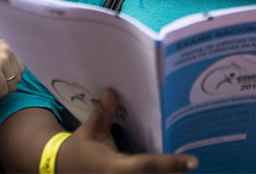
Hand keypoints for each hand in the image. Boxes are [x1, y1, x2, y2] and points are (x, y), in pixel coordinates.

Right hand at [0, 39, 23, 101]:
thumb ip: (4, 64)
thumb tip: (18, 80)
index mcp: (7, 43)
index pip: (22, 69)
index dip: (6, 80)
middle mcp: (7, 47)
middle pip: (19, 79)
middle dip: (1, 87)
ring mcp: (1, 58)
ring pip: (12, 87)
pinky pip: (1, 93)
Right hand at [58, 89, 198, 172]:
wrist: (60, 169)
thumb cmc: (78, 149)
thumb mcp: (90, 129)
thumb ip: (103, 112)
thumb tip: (112, 90)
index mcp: (114, 168)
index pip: (147, 166)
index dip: (171, 164)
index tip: (193, 162)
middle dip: (175, 172)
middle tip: (195, 162)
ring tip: (187, 166)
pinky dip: (158, 173)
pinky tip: (172, 169)